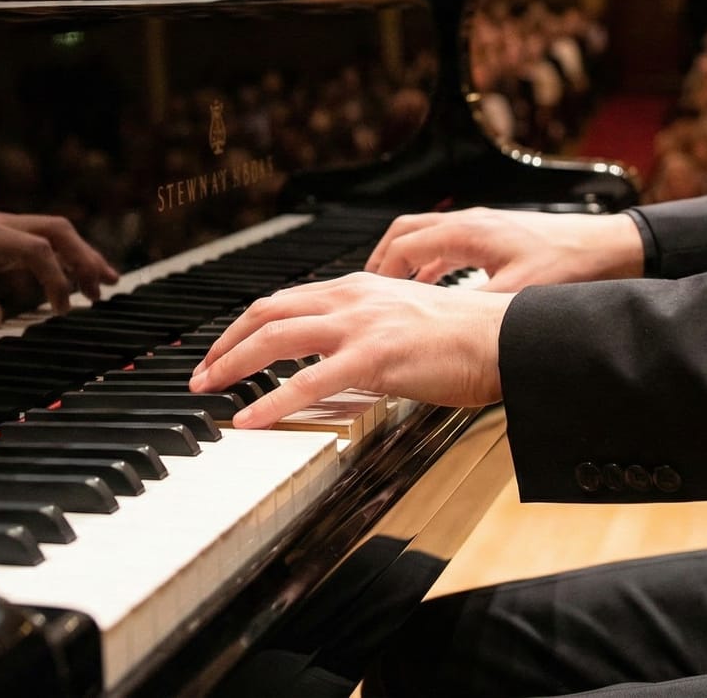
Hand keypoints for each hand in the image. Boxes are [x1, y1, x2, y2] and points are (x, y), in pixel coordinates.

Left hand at [0, 213, 120, 325]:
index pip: (37, 247)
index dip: (56, 277)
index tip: (61, 309)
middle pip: (56, 230)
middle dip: (85, 256)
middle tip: (107, 287)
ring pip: (52, 234)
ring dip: (79, 256)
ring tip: (102, 288)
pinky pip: (38, 244)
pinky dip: (61, 260)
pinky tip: (71, 285)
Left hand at [189, 272, 512, 428]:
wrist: (506, 336)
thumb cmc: (465, 337)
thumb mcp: (402, 321)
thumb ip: (364, 332)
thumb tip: (334, 361)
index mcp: (357, 287)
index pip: (283, 302)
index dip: (244, 327)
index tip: (222, 352)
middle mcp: (352, 297)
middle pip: (266, 313)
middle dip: (224, 343)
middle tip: (200, 374)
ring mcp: (361, 325)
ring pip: (276, 337)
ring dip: (232, 363)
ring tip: (207, 390)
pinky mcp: (374, 357)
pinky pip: (308, 381)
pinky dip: (271, 400)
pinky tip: (249, 418)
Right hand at [365, 207, 644, 289]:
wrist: (611, 247)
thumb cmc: (572, 263)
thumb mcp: (518, 295)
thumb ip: (475, 310)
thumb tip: (443, 330)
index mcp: (469, 233)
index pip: (405, 245)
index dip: (381, 270)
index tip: (366, 294)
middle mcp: (472, 222)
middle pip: (407, 231)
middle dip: (383, 259)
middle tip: (368, 288)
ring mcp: (484, 225)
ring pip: (428, 235)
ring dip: (407, 259)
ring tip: (393, 288)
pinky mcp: (497, 235)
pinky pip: (450, 242)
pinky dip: (433, 262)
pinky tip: (435, 284)